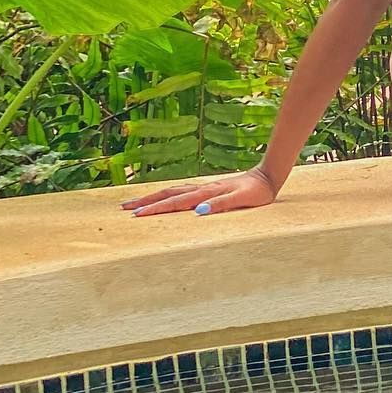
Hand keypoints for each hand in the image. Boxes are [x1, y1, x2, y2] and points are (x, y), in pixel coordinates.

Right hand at [121, 165, 277, 218]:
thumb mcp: (242, 200)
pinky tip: (163, 197)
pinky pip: (181, 192)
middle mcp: (201, 189)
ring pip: (172, 191)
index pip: (175, 203)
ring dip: (153, 197)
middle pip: (167, 194)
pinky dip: (167, 195)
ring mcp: (203, 188)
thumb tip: (198, 212)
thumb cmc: (257, 193)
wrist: (268, 177)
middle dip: (145, 201)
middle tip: (123, 208)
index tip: (137, 215)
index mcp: (206, 194)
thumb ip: (222, 205)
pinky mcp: (208, 188)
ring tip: (135, 202)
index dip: (156, 209)